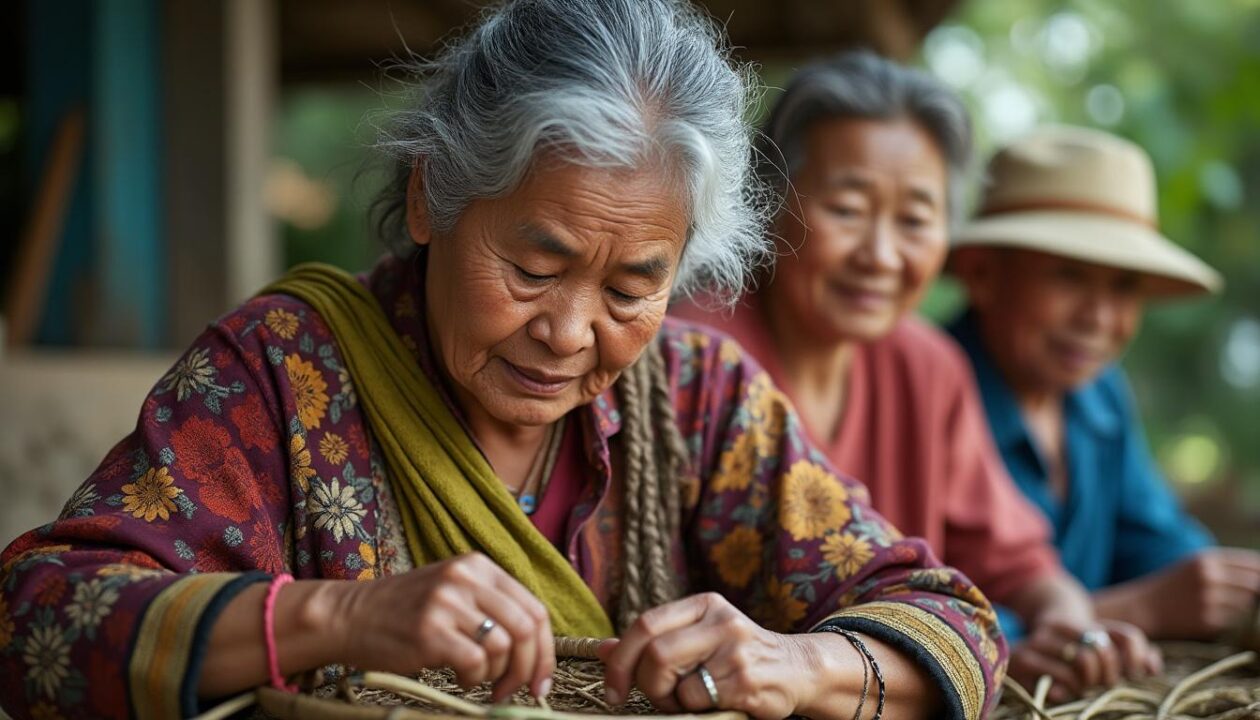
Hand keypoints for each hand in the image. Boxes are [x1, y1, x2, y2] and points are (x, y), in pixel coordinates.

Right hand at [334, 552, 554, 699]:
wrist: (348, 615)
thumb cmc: (404, 612)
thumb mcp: (453, 592)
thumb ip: (492, 607)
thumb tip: (536, 649)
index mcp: (478, 566)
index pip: (534, 609)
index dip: (546, 650)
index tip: (542, 679)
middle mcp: (466, 578)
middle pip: (526, 629)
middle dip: (529, 668)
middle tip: (517, 690)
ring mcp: (447, 602)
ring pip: (503, 647)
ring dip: (496, 675)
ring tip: (474, 677)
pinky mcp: (429, 630)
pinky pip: (475, 663)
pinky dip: (473, 679)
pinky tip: (457, 676)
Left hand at [599, 593, 819, 718]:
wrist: (798, 669)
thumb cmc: (737, 655)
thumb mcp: (697, 636)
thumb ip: (654, 640)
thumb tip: (602, 649)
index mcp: (704, 604)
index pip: (646, 624)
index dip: (620, 659)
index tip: (612, 688)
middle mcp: (721, 621)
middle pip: (655, 653)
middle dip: (645, 683)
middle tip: (656, 696)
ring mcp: (735, 651)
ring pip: (675, 682)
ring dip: (670, 700)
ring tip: (686, 699)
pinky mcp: (745, 681)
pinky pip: (697, 701)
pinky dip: (693, 709)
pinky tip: (712, 703)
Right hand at [1008, 618, 1160, 703]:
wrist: (1014, 647)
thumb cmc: (1067, 657)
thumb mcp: (1096, 651)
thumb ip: (1130, 655)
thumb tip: (1152, 667)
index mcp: (1085, 623)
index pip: (1126, 637)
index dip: (1135, 659)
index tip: (1130, 675)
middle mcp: (1062, 626)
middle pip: (1103, 650)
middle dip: (1108, 675)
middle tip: (1101, 686)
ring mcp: (1041, 639)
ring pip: (1083, 661)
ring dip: (1087, 683)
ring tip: (1081, 688)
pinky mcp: (1024, 658)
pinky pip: (1060, 678)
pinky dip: (1069, 690)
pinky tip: (1064, 691)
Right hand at [1098, 549, 1259, 639]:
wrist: (1143, 608)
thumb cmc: (1172, 586)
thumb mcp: (1193, 567)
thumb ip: (1225, 568)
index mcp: (1205, 560)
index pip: (1253, 564)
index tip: (1258, 580)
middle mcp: (1209, 577)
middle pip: (1253, 585)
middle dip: (1252, 592)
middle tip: (1231, 596)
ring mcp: (1209, 600)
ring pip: (1244, 605)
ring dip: (1237, 607)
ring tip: (1213, 605)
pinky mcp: (1207, 621)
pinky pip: (1231, 621)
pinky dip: (1224, 620)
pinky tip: (1204, 616)